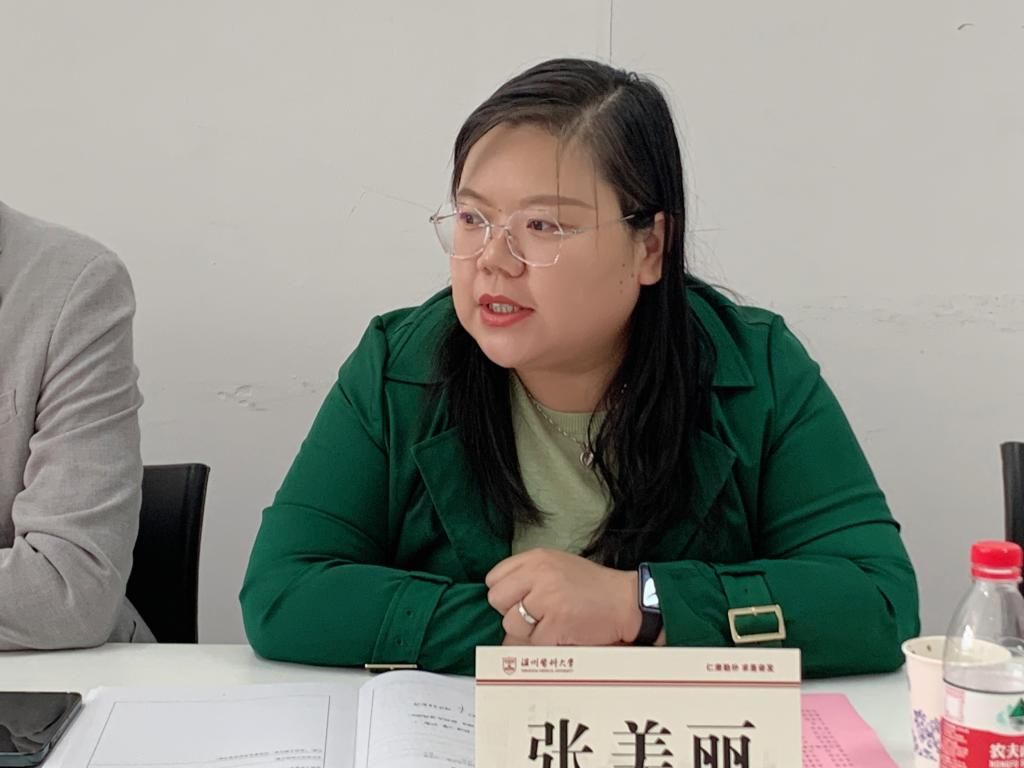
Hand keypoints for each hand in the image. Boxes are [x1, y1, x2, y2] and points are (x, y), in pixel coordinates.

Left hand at [485, 549, 640, 645]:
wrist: (626, 602)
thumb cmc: (593, 588)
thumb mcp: (557, 567)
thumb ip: (528, 579)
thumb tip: (503, 606)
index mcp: (537, 558)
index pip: (494, 577)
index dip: (506, 594)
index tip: (521, 601)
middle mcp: (538, 574)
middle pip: (497, 599)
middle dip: (512, 612)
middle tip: (536, 616)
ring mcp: (546, 598)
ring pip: (511, 624)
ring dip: (528, 632)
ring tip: (553, 624)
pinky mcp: (555, 623)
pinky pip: (532, 642)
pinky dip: (545, 644)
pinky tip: (563, 633)